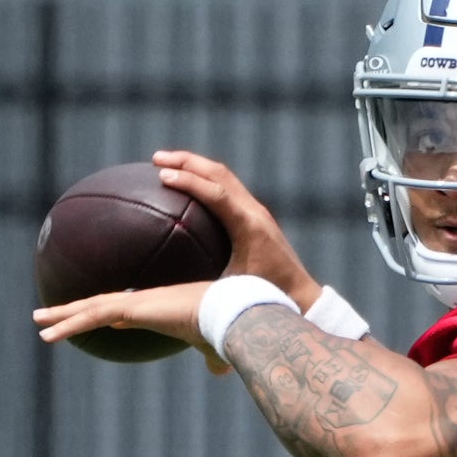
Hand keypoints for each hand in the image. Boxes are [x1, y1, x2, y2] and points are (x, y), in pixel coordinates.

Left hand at [31, 279, 229, 371]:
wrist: (230, 312)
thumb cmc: (227, 328)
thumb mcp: (214, 347)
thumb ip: (213, 359)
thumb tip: (221, 371)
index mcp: (162, 307)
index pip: (129, 309)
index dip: (113, 314)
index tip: (103, 317)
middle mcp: (145, 300)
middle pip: (102, 304)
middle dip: (76, 310)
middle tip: (51, 314)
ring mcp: (136, 302)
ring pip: (90, 309)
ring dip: (62, 316)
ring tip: (38, 321)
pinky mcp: (130, 308)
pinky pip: (91, 317)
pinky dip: (67, 326)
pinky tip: (47, 334)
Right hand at [152, 151, 319, 309]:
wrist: (301, 294)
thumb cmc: (266, 297)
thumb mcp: (231, 292)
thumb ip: (203, 288)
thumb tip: (163, 290)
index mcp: (249, 227)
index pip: (217, 194)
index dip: (189, 181)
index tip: (162, 176)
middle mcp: (254, 211)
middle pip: (218, 173)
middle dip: (186, 161)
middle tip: (156, 159)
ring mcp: (256, 210)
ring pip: (223, 175)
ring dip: (195, 165)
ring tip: (166, 163)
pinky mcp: (256, 215)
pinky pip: (228, 186)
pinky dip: (205, 178)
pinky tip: (187, 184)